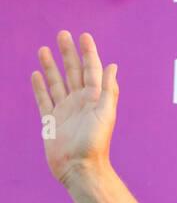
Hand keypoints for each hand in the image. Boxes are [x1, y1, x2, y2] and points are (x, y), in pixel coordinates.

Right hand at [32, 31, 118, 186]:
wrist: (80, 168)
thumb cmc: (95, 143)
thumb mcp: (105, 114)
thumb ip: (109, 90)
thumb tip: (113, 66)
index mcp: (94, 99)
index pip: (91, 70)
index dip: (88, 53)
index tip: (84, 36)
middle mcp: (79, 102)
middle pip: (73, 72)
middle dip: (68, 53)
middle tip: (62, 34)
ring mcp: (64, 110)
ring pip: (56, 82)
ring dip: (51, 65)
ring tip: (44, 49)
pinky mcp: (51, 120)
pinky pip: (43, 99)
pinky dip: (39, 86)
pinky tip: (35, 74)